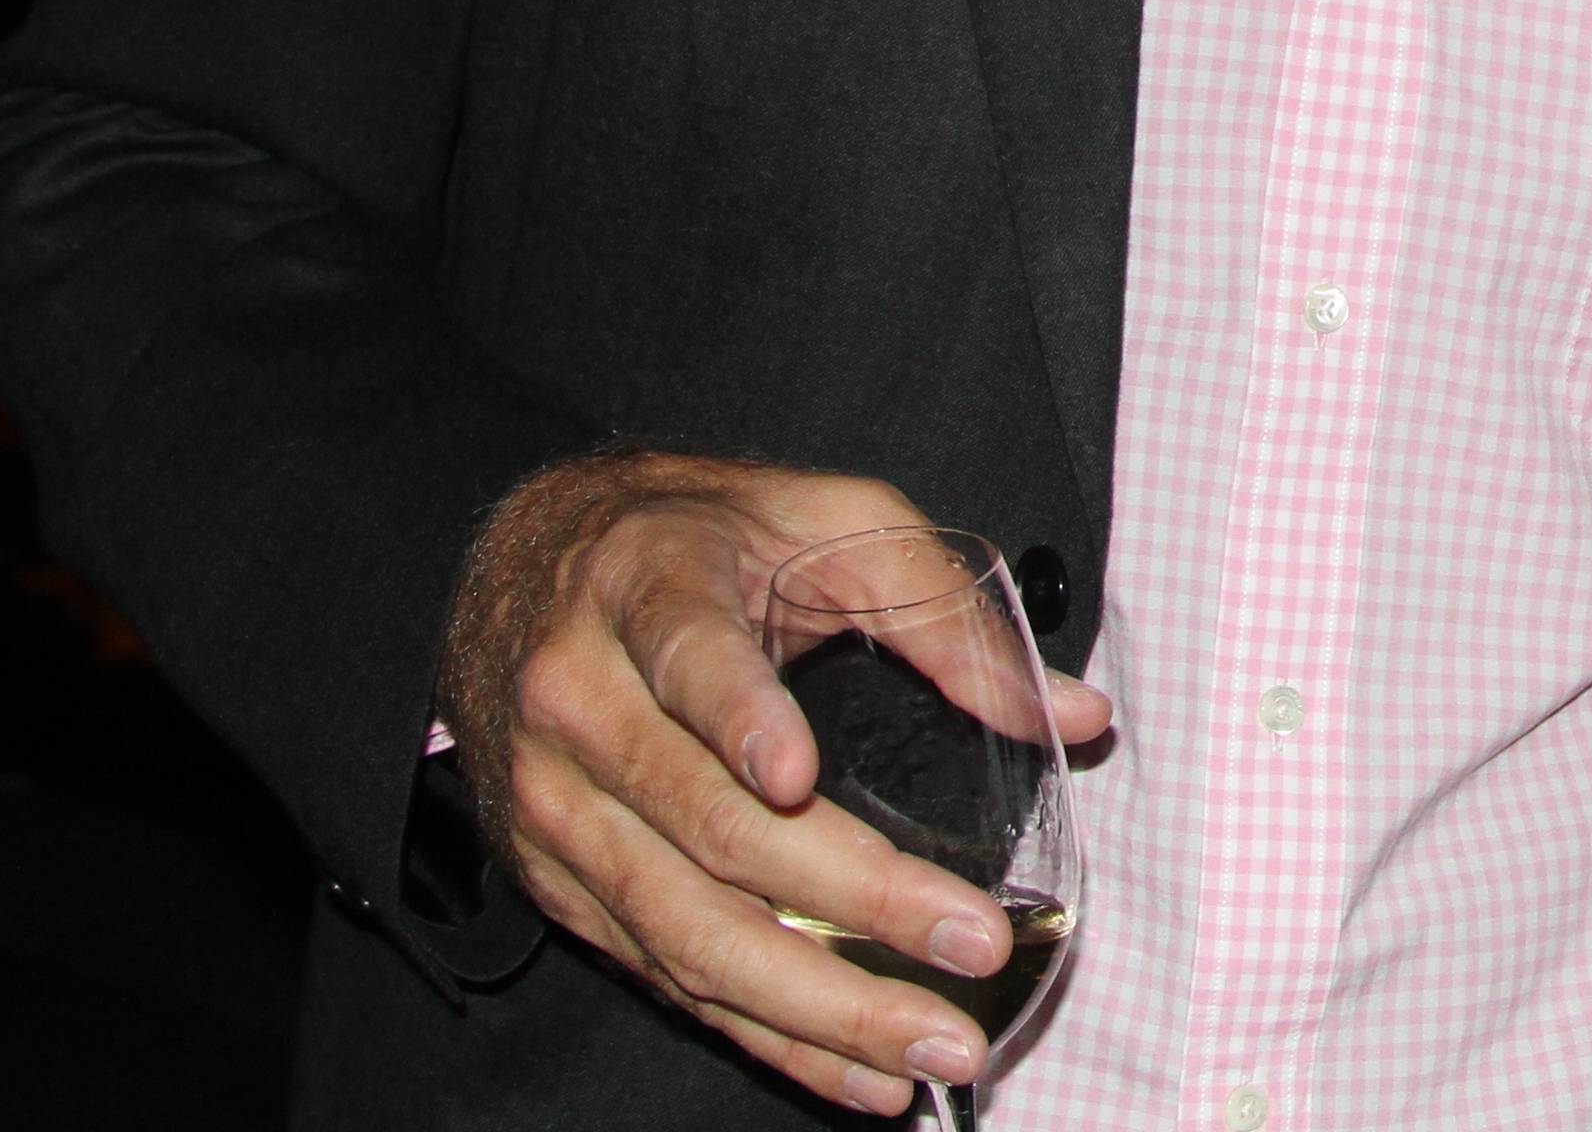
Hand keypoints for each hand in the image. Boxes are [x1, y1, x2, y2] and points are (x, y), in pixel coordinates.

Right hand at [437, 454, 1113, 1112]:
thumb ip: (943, 606)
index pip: (687, 659)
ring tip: (930, 1047)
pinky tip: (856, 1073)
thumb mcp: (824, 518)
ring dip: (816, 1005)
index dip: (738, 718)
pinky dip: (766, 1035)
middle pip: (709, 827)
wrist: (520, 562)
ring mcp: (558, 808)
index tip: (795, 778)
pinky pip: (666, 975)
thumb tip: (1071, 715)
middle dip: (851, 900)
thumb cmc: (693, 534)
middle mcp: (582, 707)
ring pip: (686, 929)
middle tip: (970, 943)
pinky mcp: (562, 882)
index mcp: (647, 590)